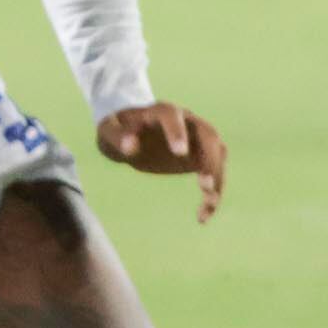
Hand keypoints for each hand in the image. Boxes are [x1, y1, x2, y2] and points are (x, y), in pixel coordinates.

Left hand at [97, 102, 228, 221]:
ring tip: (210, 203)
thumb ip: (118, 136)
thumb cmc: (118, 129)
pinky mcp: (199, 157)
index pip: (171, 116)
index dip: (177, 132)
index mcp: (160, 111)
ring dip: (217, 176)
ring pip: (217, 152)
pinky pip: (215, 171)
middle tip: (205, 184)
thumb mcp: (109, 130)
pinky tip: (202, 215)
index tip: (180, 153)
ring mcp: (196, 138)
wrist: (130, 133)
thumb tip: (130, 147)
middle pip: (207, 133)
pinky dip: (214, 192)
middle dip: (209, 157)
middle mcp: (185, 121)